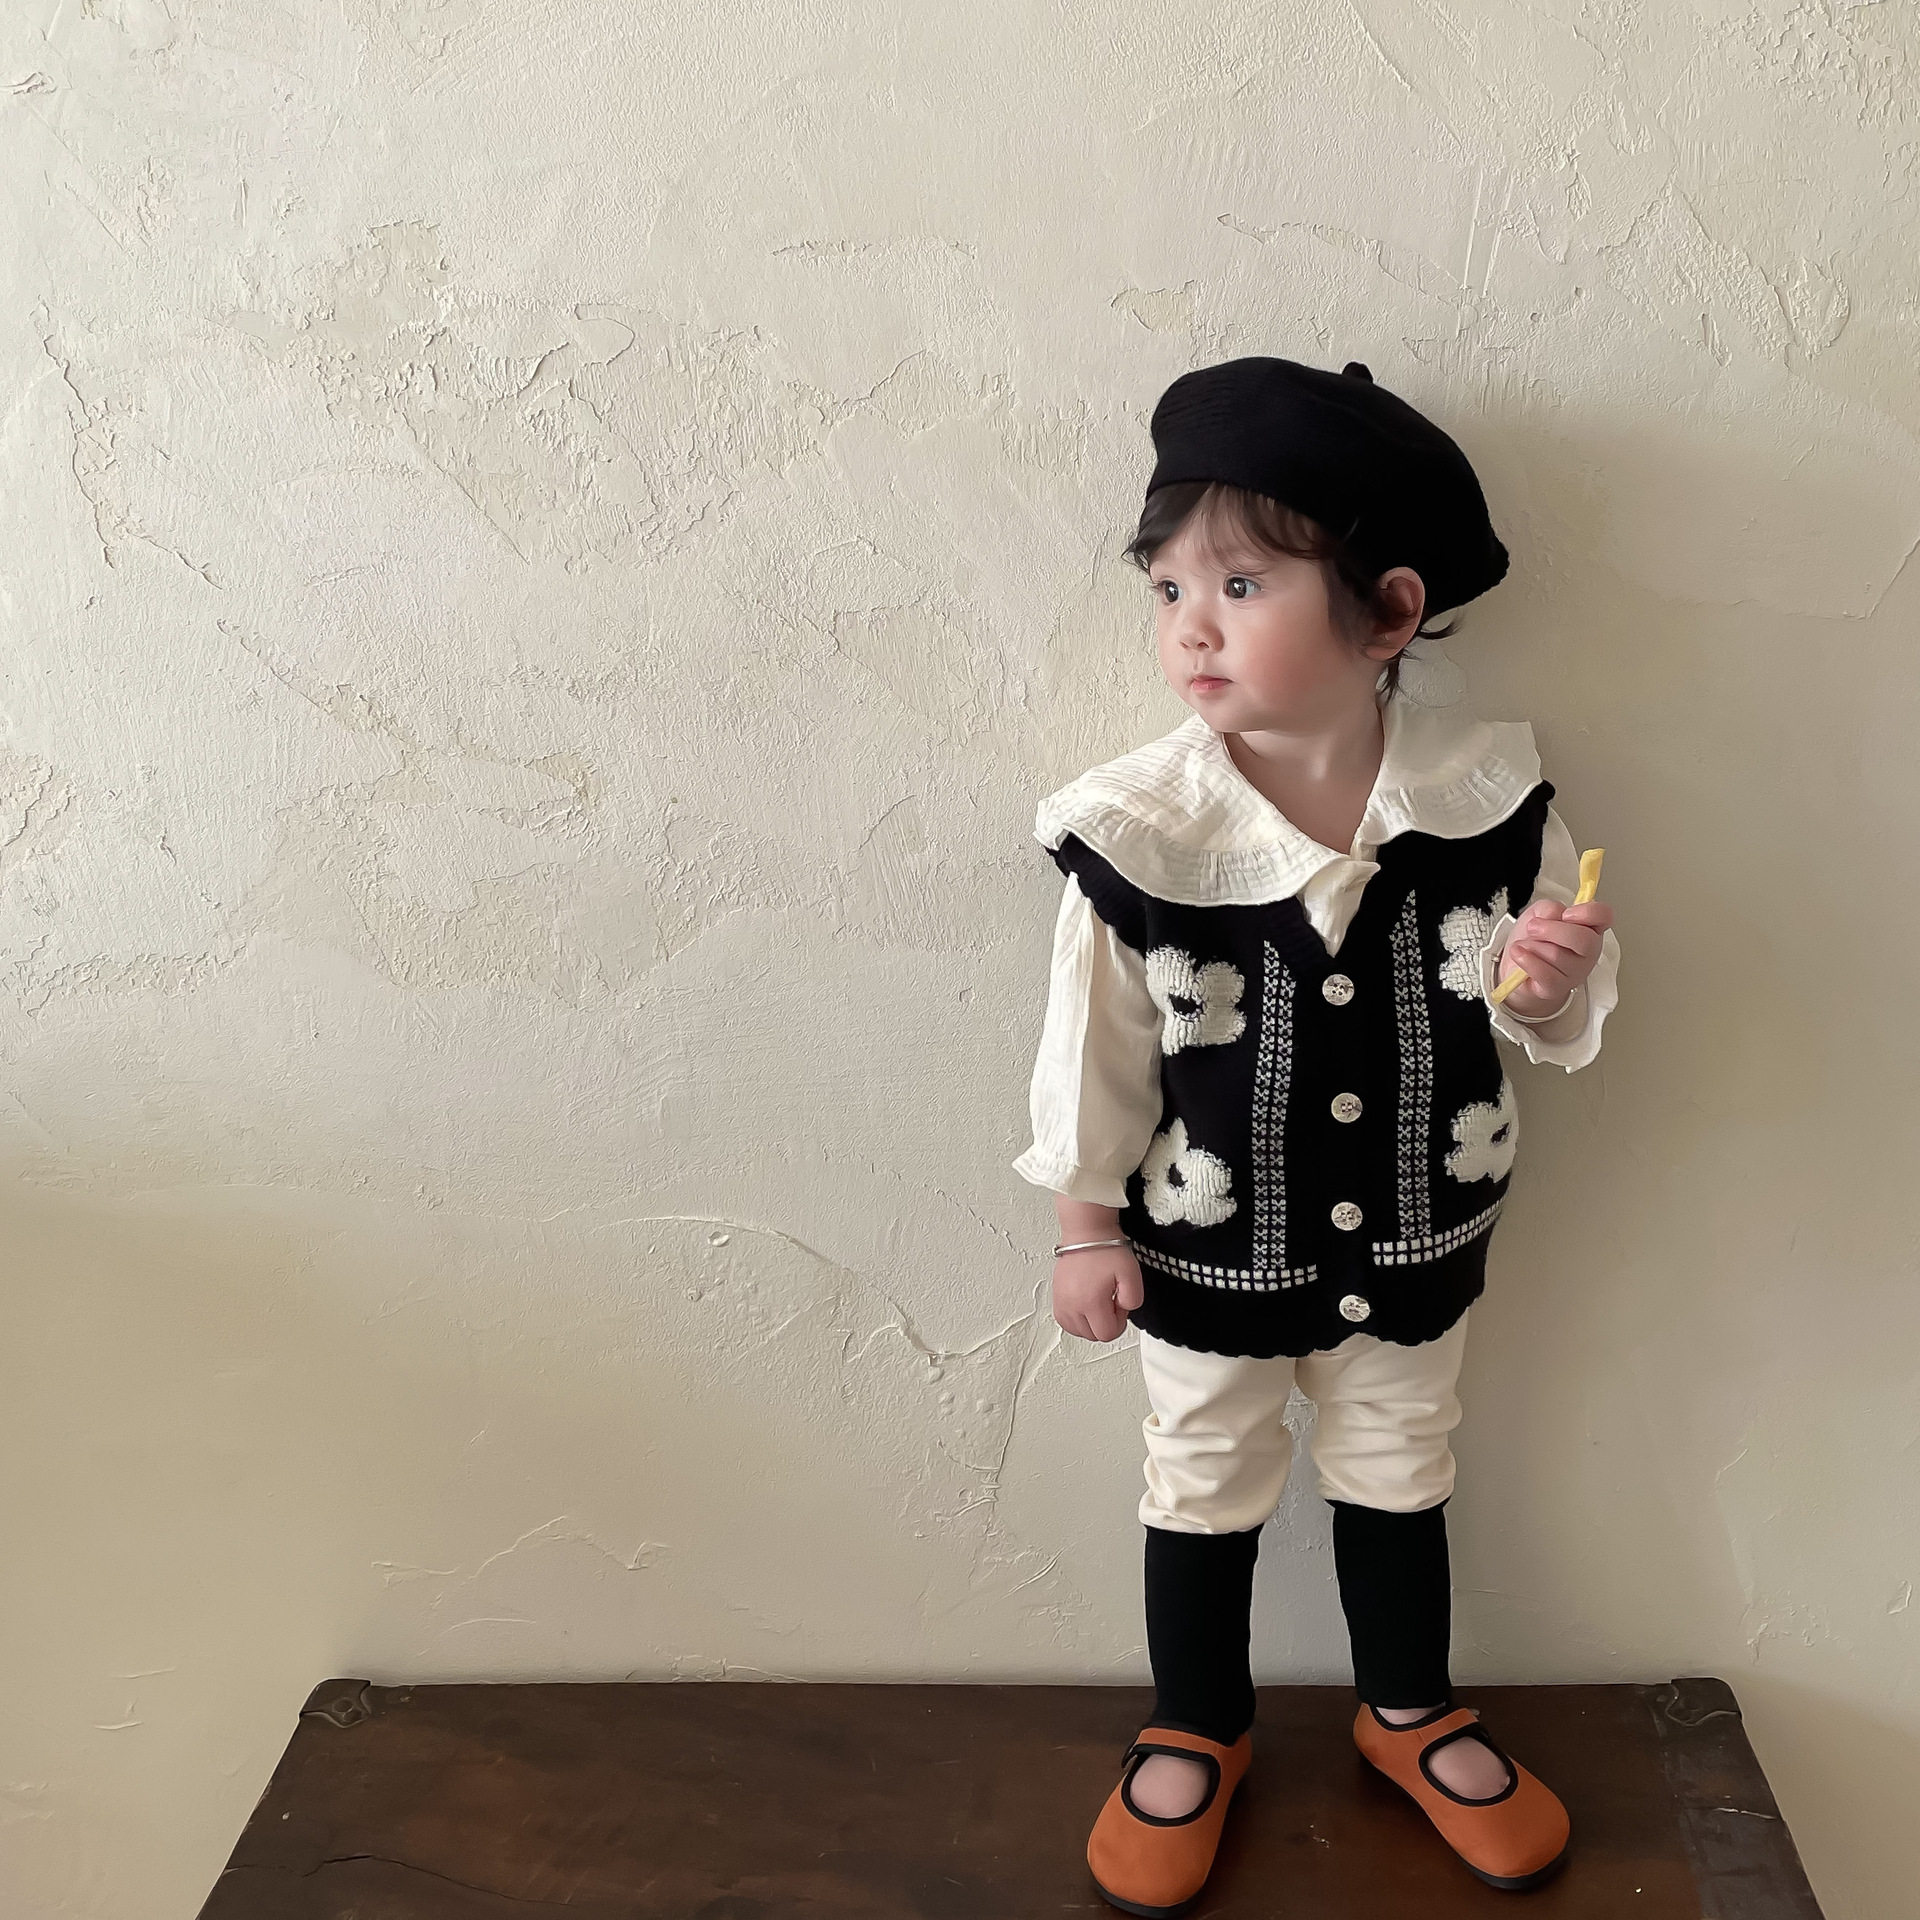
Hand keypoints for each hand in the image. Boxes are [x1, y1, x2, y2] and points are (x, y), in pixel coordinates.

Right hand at [1053, 1246, 1143, 1342]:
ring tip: (1098, 1302)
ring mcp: (1061, 1301)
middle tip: (1111, 1301)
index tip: (1120, 1305)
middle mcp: (1072, 1305)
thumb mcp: (1132, 1274)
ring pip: (1078, 1331)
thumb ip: (1134, 1300)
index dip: (1119, 1322)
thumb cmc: (1106, 1249)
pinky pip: (1065, 1321)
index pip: (1107, 1334)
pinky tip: (1086, 1306)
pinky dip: (1076, 1320)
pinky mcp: (1056, 1296)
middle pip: (1092, 1335)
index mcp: (1090, 1301)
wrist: (1087, 1232)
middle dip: (1106, 1322)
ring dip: (1091, 1323)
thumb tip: (1123, 1310)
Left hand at [1498, 897, 1613, 1019]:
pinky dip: (1526, 960)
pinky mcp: (1556, 988)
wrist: (1517, 967)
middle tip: (1533, 927)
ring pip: (1556, 955)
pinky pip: (1544, 974)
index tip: (1565, 914)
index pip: (1603, 916)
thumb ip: (1549, 908)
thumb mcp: (1538, 914)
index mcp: (1588, 928)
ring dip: (1533, 946)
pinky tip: (1518, 953)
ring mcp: (1575, 972)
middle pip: (1583, 939)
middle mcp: (1587, 952)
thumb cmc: (1533, 940)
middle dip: (1552, 930)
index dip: (1587, 912)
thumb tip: (1554, 913)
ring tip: (1525, 945)